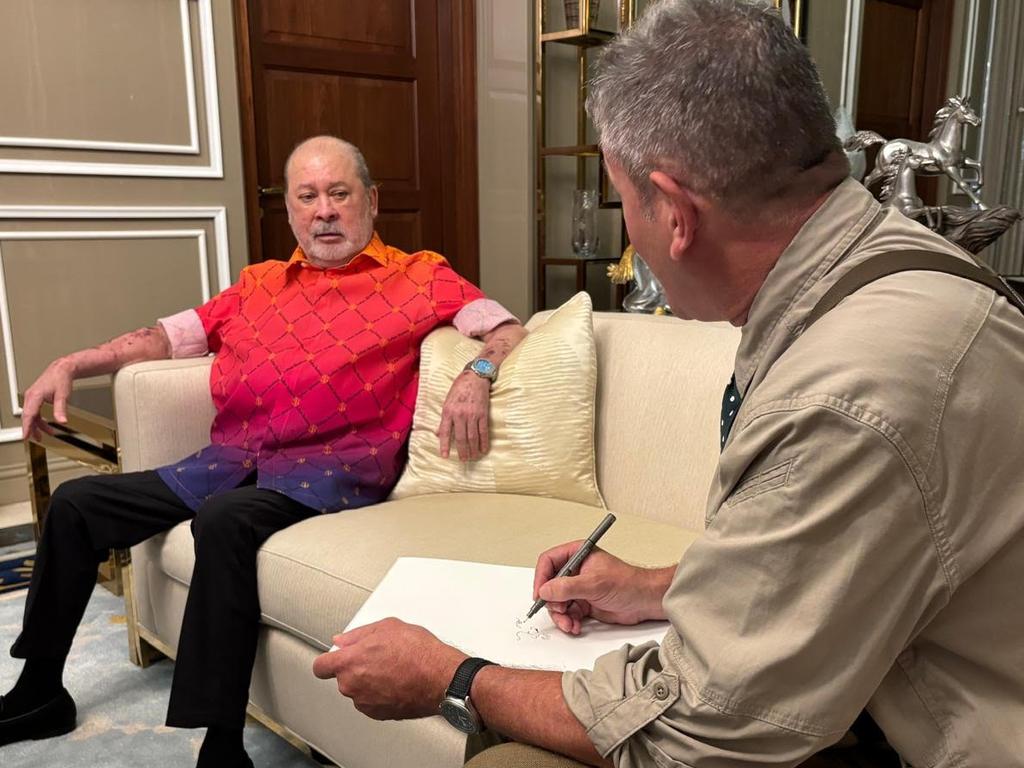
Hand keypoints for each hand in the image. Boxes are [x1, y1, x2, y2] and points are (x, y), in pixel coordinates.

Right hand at [21, 358, 75, 439]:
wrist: (62, 370)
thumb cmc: (61, 379)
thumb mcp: (63, 395)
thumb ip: (61, 409)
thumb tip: (62, 421)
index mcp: (35, 396)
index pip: (29, 414)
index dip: (27, 427)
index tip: (26, 436)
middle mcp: (30, 397)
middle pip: (28, 416)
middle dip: (31, 429)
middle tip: (37, 439)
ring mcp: (32, 397)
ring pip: (31, 415)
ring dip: (38, 425)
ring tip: (47, 433)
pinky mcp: (36, 398)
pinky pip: (35, 412)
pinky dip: (40, 419)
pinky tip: (47, 426)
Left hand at [312, 618, 467, 719]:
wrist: (440, 678)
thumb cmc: (419, 653)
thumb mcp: (388, 627)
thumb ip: (358, 634)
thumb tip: (344, 640)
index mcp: (350, 663)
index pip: (320, 666)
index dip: (327, 660)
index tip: (334, 657)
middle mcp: (353, 685)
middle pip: (342, 677)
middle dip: (355, 667)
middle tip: (377, 655)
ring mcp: (365, 702)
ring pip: (358, 690)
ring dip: (368, 680)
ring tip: (391, 667)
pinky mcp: (379, 714)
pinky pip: (371, 701)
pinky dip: (379, 693)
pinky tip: (396, 680)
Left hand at [437, 370, 490, 461]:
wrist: (475, 377)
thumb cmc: (459, 388)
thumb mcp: (447, 401)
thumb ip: (443, 418)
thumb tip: (437, 433)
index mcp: (448, 411)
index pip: (445, 432)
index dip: (445, 445)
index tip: (445, 456)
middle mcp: (460, 414)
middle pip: (461, 438)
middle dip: (462, 451)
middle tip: (464, 460)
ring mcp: (472, 415)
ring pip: (472, 437)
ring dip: (473, 449)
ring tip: (473, 457)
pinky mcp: (483, 414)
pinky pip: (483, 431)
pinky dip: (483, 442)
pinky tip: (483, 449)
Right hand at [533, 542, 668, 634]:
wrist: (645, 601)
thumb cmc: (628, 583)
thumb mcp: (595, 583)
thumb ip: (568, 587)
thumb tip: (546, 590)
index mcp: (577, 554)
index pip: (549, 562)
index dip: (541, 578)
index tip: (540, 594)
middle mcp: (576, 570)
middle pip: (550, 585)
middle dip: (552, 602)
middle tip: (559, 611)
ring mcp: (579, 588)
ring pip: (557, 602)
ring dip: (560, 616)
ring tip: (569, 624)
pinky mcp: (584, 603)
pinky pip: (567, 613)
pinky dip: (568, 621)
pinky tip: (575, 626)